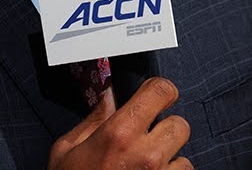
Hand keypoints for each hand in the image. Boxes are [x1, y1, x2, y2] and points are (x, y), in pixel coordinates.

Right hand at [48, 77, 191, 169]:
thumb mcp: (67, 149)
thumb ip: (93, 119)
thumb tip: (108, 96)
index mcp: (119, 133)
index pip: (161, 91)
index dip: (161, 90)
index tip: (157, 95)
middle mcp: (145, 155)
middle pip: (180, 124)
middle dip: (165, 130)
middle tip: (146, 140)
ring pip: (184, 158)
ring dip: (170, 161)